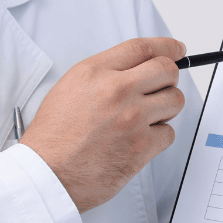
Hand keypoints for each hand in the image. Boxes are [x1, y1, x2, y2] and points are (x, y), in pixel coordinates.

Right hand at [22, 37, 187, 212]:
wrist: (46, 175)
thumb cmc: (52, 138)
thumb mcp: (69, 89)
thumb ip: (103, 75)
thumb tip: (137, 71)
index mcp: (94, 73)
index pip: (142, 48)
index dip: (166, 47)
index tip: (176, 50)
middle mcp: (115, 91)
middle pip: (166, 70)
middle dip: (168, 79)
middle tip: (160, 89)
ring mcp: (131, 118)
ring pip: (174, 101)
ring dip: (165, 109)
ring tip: (143, 119)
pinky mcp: (141, 146)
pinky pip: (169, 133)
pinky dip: (158, 138)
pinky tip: (137, 141)